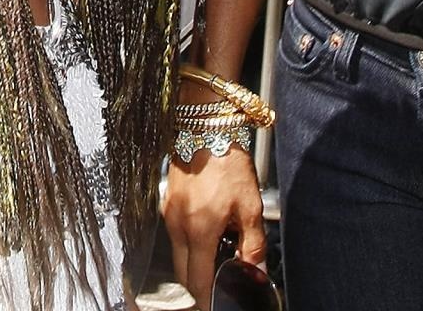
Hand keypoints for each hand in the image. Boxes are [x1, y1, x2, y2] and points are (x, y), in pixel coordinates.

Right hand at [163, 145, 264, 307]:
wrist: (206, 128)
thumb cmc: (228, 163)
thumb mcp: (250, 207)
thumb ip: (253, 246)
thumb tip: (255, 272)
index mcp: (199, 231)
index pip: (198, 281)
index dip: (207, 300)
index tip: (215, 304)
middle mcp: (178, 226)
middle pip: (182, 274)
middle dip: (198, 287)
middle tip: (216, 289)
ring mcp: (169, 214)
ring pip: (177, 255)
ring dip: (193, 265)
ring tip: (216, 259)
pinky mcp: (167, 203)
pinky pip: (175, 235)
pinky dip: (188, 245)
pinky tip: (206, 235)